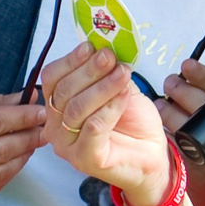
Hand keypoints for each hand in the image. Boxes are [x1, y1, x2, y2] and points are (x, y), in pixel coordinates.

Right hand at [0, 90, 50, 205]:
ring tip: (34, 143)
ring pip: (3, 171)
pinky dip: (9, 173)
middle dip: (30, 136)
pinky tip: (15, 160)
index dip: (24, 116)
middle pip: (4, 148)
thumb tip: (22, 98)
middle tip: (46, 127)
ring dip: (24, 156)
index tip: (43, 110)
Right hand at [41, 44, 172, 205]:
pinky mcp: (85, 159)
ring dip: (103, 86)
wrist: (153, 156)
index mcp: (58, 108)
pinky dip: (110, 106)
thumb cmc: (133, 124)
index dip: (70, 60)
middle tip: (110, 58)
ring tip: (123, 74)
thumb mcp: (119, 88)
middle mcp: (56, 128)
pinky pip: (93, 126)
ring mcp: (68, 146)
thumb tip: (103, 46)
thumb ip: (108, 71)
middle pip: (63, 91)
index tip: (91, 46)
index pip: (51, 78)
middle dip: (89, 70)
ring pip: (77, 108)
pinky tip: (125, 95)